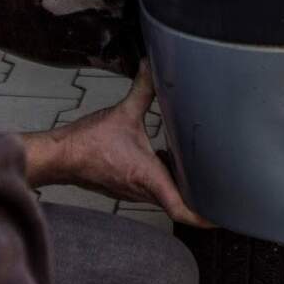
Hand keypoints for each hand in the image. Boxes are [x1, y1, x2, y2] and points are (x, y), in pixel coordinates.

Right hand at [26, 62, 212, 227]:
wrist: (60, 157)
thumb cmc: (87, 143)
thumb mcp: (122, 113)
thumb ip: (143, 89)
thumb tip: (153, 66)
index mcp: (147, 176)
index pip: (180, 208)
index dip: (203, 217)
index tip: (221, 217)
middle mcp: (142, 190)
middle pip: (179, 203)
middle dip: (201, 200)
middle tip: (224, 191)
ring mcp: (133, 191)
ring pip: (166, 195)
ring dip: (182, 187)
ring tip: (203, 174)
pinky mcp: (126, 187)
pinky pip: (153, 189)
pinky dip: (166, 178)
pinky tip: (170, 159)